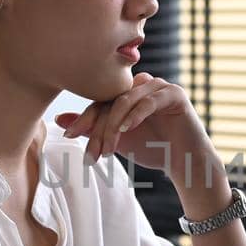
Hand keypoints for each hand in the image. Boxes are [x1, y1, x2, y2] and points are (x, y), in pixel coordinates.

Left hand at [56, 73, 210, 174]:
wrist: (185, 162)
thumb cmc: (154, 149)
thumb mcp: (116, 140)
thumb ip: (91, 128)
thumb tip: (60, 120)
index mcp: (128, 91)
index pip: (101, 101)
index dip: (84, 119)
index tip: (68, 136)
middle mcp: (142, 84)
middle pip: (111, 100)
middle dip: (98, 127)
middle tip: (91, 152)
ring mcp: (159, 86)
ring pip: (126, 100)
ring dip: (114, 126)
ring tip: (108, 148)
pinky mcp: (174, 94)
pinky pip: (149, 102)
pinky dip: (135, 116)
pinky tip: (125, 131)